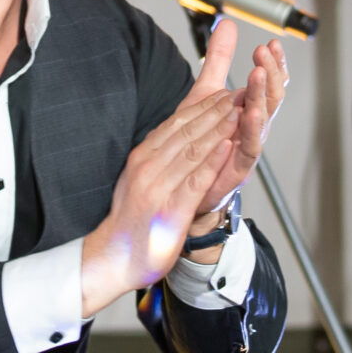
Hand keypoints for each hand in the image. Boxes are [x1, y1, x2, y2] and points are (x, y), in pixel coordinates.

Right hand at [78, 82, 236, 317]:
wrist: (113, 258)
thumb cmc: (130, 221)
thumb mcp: (137, 180)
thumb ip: (153, 158)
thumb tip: (169, 135)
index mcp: (141, 158)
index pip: (175, 125)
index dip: (202, 107)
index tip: (222, 94)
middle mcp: (147, 168)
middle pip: (186, 132)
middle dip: (214, 111)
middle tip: (238, 94)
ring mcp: (158, 188)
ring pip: (192, 151)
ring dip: (218, 129)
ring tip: (238, 112)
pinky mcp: (170, 211)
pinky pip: (194, 181)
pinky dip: (212, 162)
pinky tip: (227, 147)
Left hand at [190, 17, 287, 211]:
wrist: (185, 185)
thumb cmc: (200, 141)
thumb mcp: (206, 92)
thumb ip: (218, 60)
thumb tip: (227, 24)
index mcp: (250, 110)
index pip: (269, 83)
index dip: (274, 64)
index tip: (271, 44)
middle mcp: (253, 129)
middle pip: (271, 99)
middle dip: (270, 75)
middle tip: (263, 55)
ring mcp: (247, 150)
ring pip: (261, 122)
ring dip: (261, 98)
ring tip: (258, 77)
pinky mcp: (235, 170)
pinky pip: (247, 151)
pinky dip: (248, 132)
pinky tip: (246, 115)